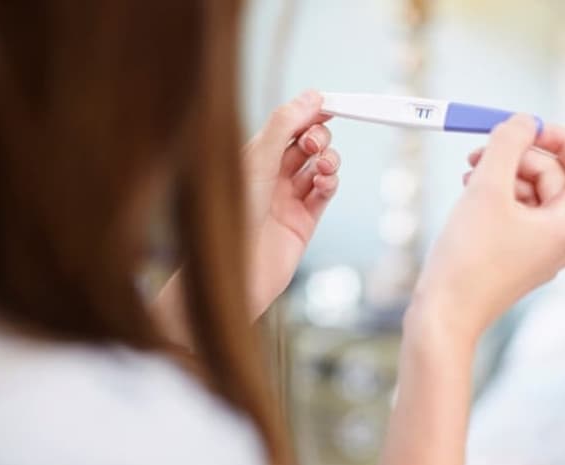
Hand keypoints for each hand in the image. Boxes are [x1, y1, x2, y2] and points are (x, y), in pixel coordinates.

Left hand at [243, 91, 340, 316]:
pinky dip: (330, 182)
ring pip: (319, 167)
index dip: (308, 113)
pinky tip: (324, 182)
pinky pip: (324, 193)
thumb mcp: (258, 158)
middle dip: (318, 137)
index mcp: (252, 157)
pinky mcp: (303, 222)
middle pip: (306, 144)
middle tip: (313, 144)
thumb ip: (285, 123)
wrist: (237, 268)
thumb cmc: (234, 214)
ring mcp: (287, 199)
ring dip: (327, 159)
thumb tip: (312, 96)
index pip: (287, 126)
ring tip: (322, 165)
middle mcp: (270, 177)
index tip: (328, 105)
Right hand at [405, 115, 564, 343]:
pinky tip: (468, 195)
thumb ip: (507, 145)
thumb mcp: (486, 189)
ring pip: (531, 195)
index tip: (527, 130)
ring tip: (468, 175)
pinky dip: (495, 198)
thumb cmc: (466, 259)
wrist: (443, 316)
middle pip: (553, 178)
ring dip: (503, 176)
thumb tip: (523, 120)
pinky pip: (515, 215)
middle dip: (518, 158)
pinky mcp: (514, 258)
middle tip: (478, 152)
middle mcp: (560, 240)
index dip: (563, 140)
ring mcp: (538, 251)